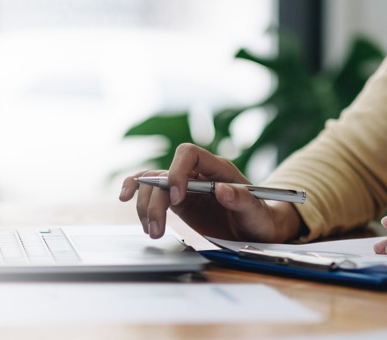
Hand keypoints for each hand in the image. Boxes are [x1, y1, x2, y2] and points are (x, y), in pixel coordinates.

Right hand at [117, 143, 303, 241]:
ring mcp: (184, 186)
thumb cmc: (261, 219)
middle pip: (164, 174)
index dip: (177, 172)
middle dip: (156, 201)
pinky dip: (137, 194)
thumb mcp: (257, 214)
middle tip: (157, 228)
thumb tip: (223, 190)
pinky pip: (151, 191)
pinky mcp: (176, 199)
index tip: (178, 198)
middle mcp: (198, 173)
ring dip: (145, 206)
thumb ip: (243, 201)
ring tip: (152, 231)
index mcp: (218, 169)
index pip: (188, 154)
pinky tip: (125, 199)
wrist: (257, 230)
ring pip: (152, 184)